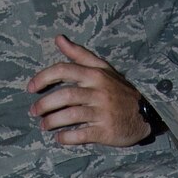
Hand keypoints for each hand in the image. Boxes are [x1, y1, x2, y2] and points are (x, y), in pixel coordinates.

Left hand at [27, 34, 154, 146]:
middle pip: (64, 95)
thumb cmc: (119, 90)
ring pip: (70, 115)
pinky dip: (66, 137)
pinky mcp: (105, 131)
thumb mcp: (102, 68)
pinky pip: (81, 135)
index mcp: (95, 75)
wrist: (146, 113)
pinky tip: (59, 138)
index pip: (64, 70)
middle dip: (44, 104)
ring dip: (52, 122)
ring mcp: (102, 112)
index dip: (43, 78)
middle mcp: (98, 92)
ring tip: (44, 125)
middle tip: (34, 112)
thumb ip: (79, 54)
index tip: (30, 88)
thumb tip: (58, 38)